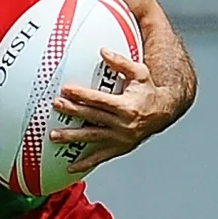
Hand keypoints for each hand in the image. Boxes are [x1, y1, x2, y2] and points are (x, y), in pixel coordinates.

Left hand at [55, 50, 181, 174]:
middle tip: (56, 105)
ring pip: (92, 138)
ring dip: (72, 137)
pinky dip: (85, 163)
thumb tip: (103, 50)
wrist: (164, 112)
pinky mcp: (120, 148)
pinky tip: (70, 168)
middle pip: (93, 117)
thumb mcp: (140, 73)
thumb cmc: (148, 90)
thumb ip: (121, 62)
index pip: (100, 100)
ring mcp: (120, 138)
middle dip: (73, 111)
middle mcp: (123, 124)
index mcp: (127, 106)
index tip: (66, 89)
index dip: (82, 95)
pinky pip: (100, 157)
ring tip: (54, 136)